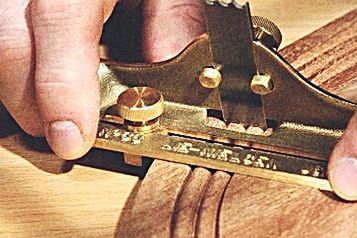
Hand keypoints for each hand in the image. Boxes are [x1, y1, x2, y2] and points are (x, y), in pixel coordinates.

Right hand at [0, 0, 204, 158]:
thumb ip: (175, 19)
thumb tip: (170, 78)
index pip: (60, 16)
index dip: (61, 81)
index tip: (70, 133)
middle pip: (8, 35)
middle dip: (29, 96)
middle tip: (63, 133)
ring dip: (20, 83)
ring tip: (54, 112)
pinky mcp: (16, 0)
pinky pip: (3, 31)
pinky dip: (21, 61)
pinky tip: (44, 77)